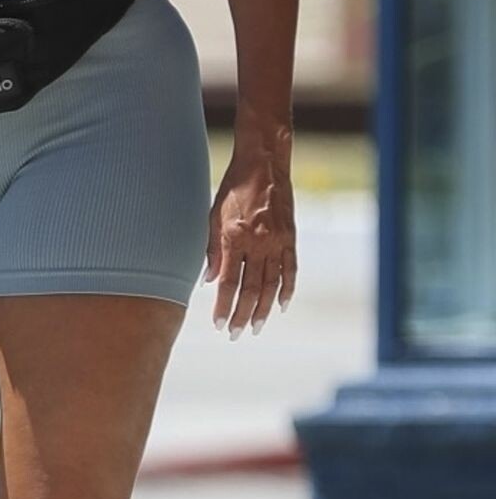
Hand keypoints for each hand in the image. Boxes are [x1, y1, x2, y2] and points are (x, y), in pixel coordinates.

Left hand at [204, 142, 296, 336]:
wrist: (264, 163)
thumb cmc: (233, 188)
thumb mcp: (213, 215)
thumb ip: (211, 249)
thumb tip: (208, 281)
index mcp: (234, 237)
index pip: (227, 282)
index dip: (223, 306)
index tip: (218, 324)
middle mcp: (257, 242)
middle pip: (250, 289)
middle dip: (241, 315)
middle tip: (235, 334)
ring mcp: (277, 241)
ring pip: (271, 284)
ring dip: (262, 309)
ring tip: (255, 327)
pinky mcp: (290, 237)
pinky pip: (291, 270)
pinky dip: (287, 290)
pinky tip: (281, 306)